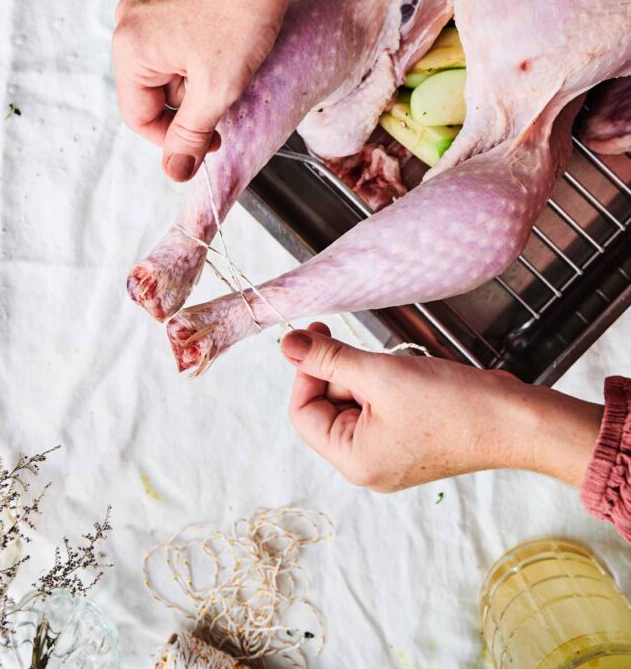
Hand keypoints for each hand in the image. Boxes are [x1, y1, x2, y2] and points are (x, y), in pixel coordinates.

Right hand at [113, 0, 358, 180]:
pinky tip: (227, 39)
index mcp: (129, 46)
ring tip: (231, 65)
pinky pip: (173, 31)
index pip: (138, 117)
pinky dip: (197, 47)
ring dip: (194, 75)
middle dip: (188, 102)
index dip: (174, 138)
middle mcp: (127, 18)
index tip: (209, 141)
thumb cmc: (242, 15)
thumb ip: (190, 134)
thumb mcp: (216, 89)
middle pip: (150, 87)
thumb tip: (173, 172)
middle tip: (227, 102)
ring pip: (164, 60)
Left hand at [281, 324, 602, 491]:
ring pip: (352, 403)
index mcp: (353, 461)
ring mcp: (389, 456)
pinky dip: (382, 384)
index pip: (302, 412)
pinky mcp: (409, 441)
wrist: (515, 420)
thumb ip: (328, 358)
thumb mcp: (380, 373)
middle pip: (326, 407)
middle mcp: (367, 466)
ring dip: (362, 375)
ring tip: (394, 365)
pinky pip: (377, 408)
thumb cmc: (453, 405)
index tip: (317, 335)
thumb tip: (287, 344)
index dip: (305, 370)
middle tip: (360, 346)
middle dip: (338, 371)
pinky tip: (405, 374)